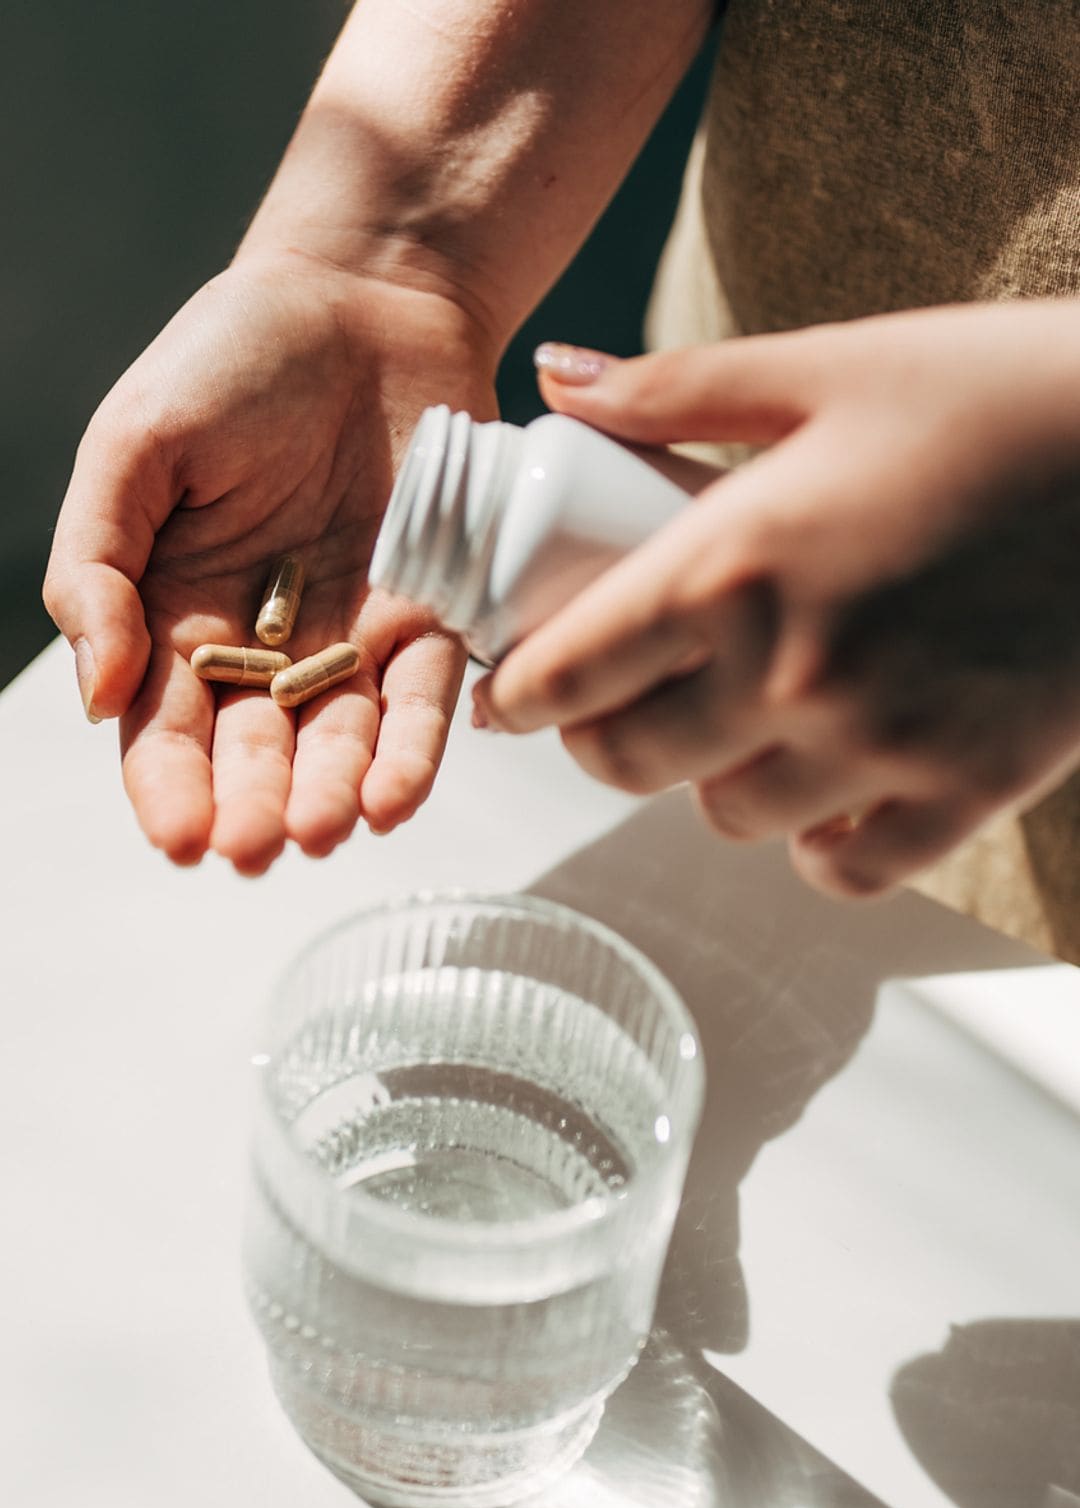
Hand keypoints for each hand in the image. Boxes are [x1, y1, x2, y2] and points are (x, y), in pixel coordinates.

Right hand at [44, 251, 496, 872]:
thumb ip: (96, 566)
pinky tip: (396, 799)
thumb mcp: (133, 447)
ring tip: (327, 832)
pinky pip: (427, 697)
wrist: (364, 291)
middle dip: (255, 806)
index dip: (170, 788)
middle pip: (256, 751)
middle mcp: (266, 646)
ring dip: (335, 794)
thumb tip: (97, 696)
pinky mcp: (435, 616)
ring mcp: (354, 638)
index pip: (167, 729)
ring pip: (343, 740)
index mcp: (178, 615)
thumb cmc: (231, 357)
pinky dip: (414, 750)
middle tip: (256, 849)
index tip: (180, 838)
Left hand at [474, 305, 1079, 897]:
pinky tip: (823, 789)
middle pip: (630, 761)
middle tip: (611, 706)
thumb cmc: (1004, 393)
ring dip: (709, 780)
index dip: (518, 694)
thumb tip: (553, 383)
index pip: (571, 670)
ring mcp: (880, 744)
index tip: (509, 696)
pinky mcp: (965, 791)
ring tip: (733, 728)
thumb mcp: (833, 365)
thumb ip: (677, 389)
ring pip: (726, 818)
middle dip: (598, 739)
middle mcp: (791, 672)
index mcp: (736, 562)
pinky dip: (816, 841)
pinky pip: (843, 869)